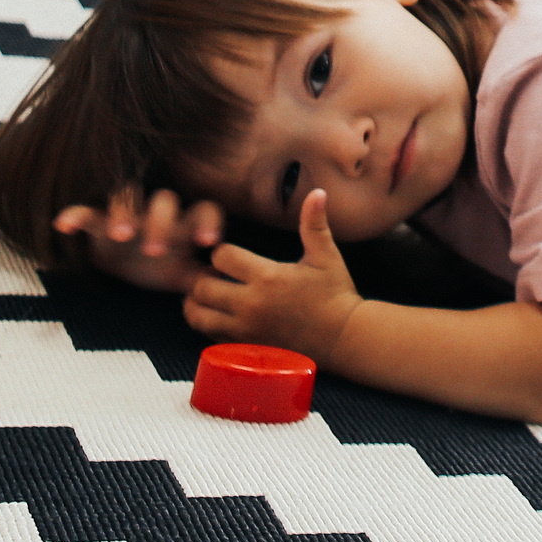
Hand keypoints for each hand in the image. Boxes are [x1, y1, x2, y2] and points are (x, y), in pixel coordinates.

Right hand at [53, 186, 223, 295]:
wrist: (124, 260)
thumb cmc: (162, 264)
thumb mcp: (184, 275)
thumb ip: (206, 279)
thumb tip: (236, 290)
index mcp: (184, 223)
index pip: (204, 211)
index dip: (208, 223)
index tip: (208, 243)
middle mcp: (158, 212)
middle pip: (165, 202)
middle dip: (162, 224)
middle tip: (156, 250)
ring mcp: (129, 214)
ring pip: (128, 198)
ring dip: (125, 213)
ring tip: (121, 234)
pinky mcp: (98, 221)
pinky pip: (86, 211)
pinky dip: (75, 215)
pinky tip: (64, 224)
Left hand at [186, 188, 365, 358]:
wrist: (344, 338)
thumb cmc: (335, 294)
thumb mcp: (326, 256)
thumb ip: (314, 224)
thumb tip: (317, 192)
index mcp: (268, 277)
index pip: (221, 257)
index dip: (221, 252)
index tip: (230, 255)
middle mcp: (251, 305)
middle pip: (201, 288)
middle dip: (202, 277)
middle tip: (213, 274)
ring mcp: (246, 330)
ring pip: (199, 316)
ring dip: (198, 303)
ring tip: (210, 295)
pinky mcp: (246, 349)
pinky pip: (210, 336)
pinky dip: (209, 325)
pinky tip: (221, 316)